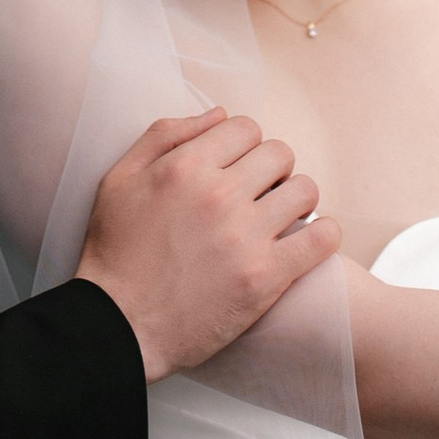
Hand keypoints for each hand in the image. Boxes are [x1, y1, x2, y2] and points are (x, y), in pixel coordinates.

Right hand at [75, 108, 339, 380]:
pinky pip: (321, 239)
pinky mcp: (265, 278)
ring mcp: (245, 237)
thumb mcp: (119, 179)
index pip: (245, 127)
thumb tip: (219, 113)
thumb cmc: (114, 252)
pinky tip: (307, 241)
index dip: (244, 145)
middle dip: (271, 170)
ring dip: (296, 200)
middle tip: (259, 194)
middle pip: (280, 154)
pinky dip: (323, 235)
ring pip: (305, 190)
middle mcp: (218, 195)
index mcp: (184, 167)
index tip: (237, 167)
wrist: (117, 325)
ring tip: (280, 218)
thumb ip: (165, 135)